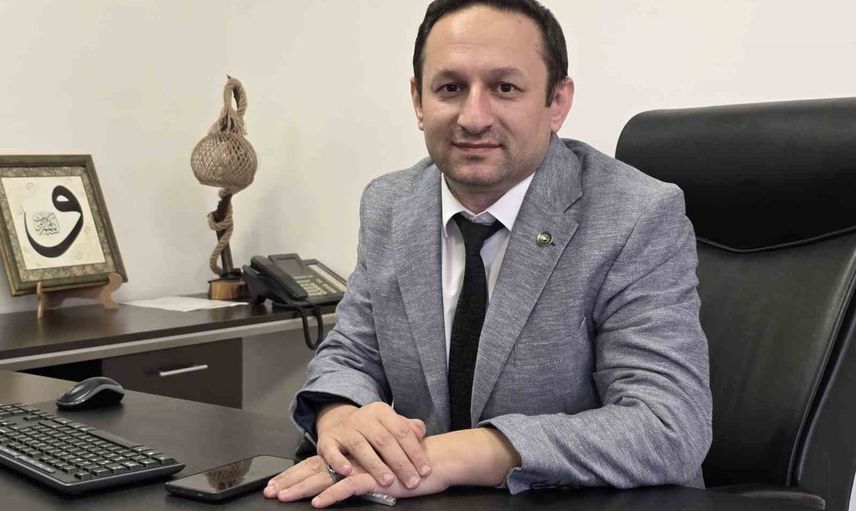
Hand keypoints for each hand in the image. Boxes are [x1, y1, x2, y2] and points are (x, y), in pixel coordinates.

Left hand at [263, 453, 448, 507]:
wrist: (434, 461)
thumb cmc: (409, 466)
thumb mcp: (382, 468)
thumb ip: (367, 470)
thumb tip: (349, 476)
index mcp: (351, 457)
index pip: (319, 464)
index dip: (297, 473)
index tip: (278, 483)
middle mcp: (352, 459)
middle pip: (315, 469)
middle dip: (291, 481)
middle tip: (271, 491)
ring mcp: (362, 466)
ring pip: (325, 477)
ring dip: (303, 488)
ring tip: (284, 497)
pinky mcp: (374, 477)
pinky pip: (347, 486)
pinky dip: (332, 494)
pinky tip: (318, 502)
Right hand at [316, 402, 430, 488]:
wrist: (338, 422)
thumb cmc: (372, 430)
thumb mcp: (391, 424)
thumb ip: (408, 429)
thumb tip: (420, 433)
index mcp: (381, 412)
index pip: (402, 431)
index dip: (415, 451)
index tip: (425, 470)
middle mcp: (363, 418)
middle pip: (384, 440)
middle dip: (400, 463)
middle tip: (412, 481)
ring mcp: (344, 429)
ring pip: (360, 446)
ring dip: (375, 465)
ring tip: (388, 481)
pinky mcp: (327, 441)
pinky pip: (331, 451)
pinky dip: (339, 461)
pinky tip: (347, 471)